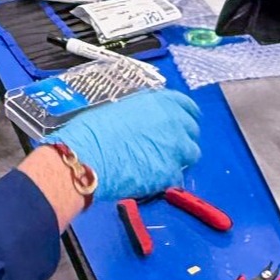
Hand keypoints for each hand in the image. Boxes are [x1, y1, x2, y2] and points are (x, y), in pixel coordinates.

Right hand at [42, 90, 200, 200]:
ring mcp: (175, 149)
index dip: (185, 113)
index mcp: (159, 102)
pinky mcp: (170, 174)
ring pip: (190, 154)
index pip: (186, 105)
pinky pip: (176, 175)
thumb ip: (139, 113)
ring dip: (179, 156)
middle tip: (167, 143)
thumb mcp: (118, 108)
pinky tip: (151, 176)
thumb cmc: (93, 129)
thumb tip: (142, 120)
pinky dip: (167, 176)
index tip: (182, 120)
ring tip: (161, 161)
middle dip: (183, 136)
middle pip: (192, 131)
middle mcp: (173, 123)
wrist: (87, 156)